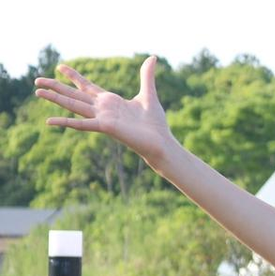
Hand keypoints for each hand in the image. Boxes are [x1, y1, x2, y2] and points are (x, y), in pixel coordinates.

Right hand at [34, 56, 174, 163]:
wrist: (161, 142)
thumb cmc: (155, 123)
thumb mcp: (148, 94)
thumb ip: (146, 76)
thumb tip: (153, 57)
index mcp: (110, 101)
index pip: (87, 86)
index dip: (73, 76)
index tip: (60, 66)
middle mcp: (102, 109)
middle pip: (74, 95)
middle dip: (56, 86)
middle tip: (36, 80)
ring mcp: (102, 118)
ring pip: (74, 106)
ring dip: (55, 99)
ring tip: (37, 92)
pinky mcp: (105, 127)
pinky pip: (81, 124)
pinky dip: (66, 122)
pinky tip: (49, 121)